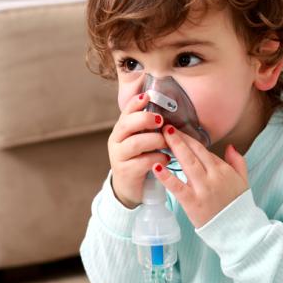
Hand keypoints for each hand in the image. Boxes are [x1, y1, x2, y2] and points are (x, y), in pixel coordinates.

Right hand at [108, 93, 169, 208]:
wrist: (130, 186)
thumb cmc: (140, 158)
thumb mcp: (141, 139)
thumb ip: (147, 126)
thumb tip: (164, 107)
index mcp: (120, 130)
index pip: (126, 112)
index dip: (136, 103)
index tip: (148, 96)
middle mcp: (116, 141)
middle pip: (127, 125)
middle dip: (145, 119)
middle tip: (161, 121)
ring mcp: (118, 157)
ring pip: (136, 143)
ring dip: (155, 141)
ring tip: (167, 144)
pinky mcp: (126, 172)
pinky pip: (143, 162)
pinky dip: (158, 159)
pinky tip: (166, 159)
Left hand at [152, 125, 249, 227]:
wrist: (238, 230)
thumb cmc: (238, 205)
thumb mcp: (243, 180)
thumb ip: (238, 161)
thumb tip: (229, 146)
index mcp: (223, 170)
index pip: (203, 149)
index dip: (189, 138)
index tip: (178, 130)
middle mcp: (212, 176)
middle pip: (194, 152)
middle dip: (180, 138)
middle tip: (166, 127)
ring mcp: (202, 189)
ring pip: (187, 163)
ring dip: (174, 148)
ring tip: (161, 138)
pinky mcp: (192, 202)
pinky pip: (177, 187)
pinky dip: (166, 177)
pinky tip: (156, 167)